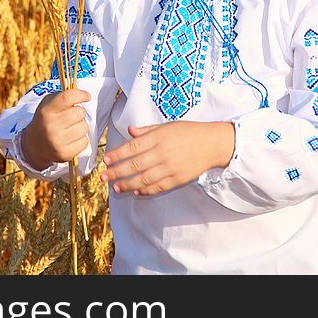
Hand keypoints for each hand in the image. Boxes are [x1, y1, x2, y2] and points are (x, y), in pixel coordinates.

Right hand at [23, 87, 91, 169]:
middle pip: (79, 112)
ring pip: (84, 127)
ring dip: (81, 126)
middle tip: (72, 116)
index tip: (86, 96)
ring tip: (71, 128)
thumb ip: (62, 97)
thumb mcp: (48, 105)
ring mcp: (57, 142)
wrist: (34, 145)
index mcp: (46, 111)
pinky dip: (81, 139)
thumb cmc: (46, 120)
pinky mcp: (64, 154)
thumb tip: (82, 95)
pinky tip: (71, 139)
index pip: (67, 98)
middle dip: (79, 112)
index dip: (80, 95)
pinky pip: (85, 142)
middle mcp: (50, 127)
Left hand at [100, 120, 234, 196]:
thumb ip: (147, 130)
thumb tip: (130, 131)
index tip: (106, 160)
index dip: (117, 155)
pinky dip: (145, 191)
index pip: (132, 147)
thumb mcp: (168, 126)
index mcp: (158, 137)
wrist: (213, 144)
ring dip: (128, 185)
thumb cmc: (189, 132)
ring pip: (144, 180)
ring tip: (117, 187)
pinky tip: (136, 192)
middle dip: (116, 172)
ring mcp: (170, 168)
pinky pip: (158, 187)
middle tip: (104, 176)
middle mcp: (162, 153)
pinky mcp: (177, 179)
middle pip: (134, 165)